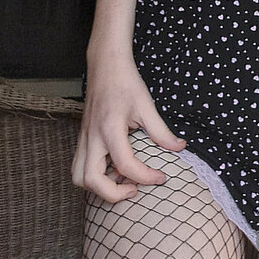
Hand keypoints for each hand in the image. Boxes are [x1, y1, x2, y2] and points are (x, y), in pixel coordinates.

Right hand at [71, 53, 186, 203]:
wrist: (106, 64)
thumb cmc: (125, 82)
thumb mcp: (146, 105)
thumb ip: (161, 131)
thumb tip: (179, 147)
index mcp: (110, 128)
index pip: (126, 164)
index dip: (146, 177)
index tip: (161, 177)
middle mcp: (92, 137)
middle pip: (91, 180)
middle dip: (113, 194)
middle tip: (135, 189)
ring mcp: (84, 138)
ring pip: (79, 176)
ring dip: (98, 187)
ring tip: (121, 180)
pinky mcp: (82, 137)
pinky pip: (79, 166)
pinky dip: (94, 176)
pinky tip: (113, 168)